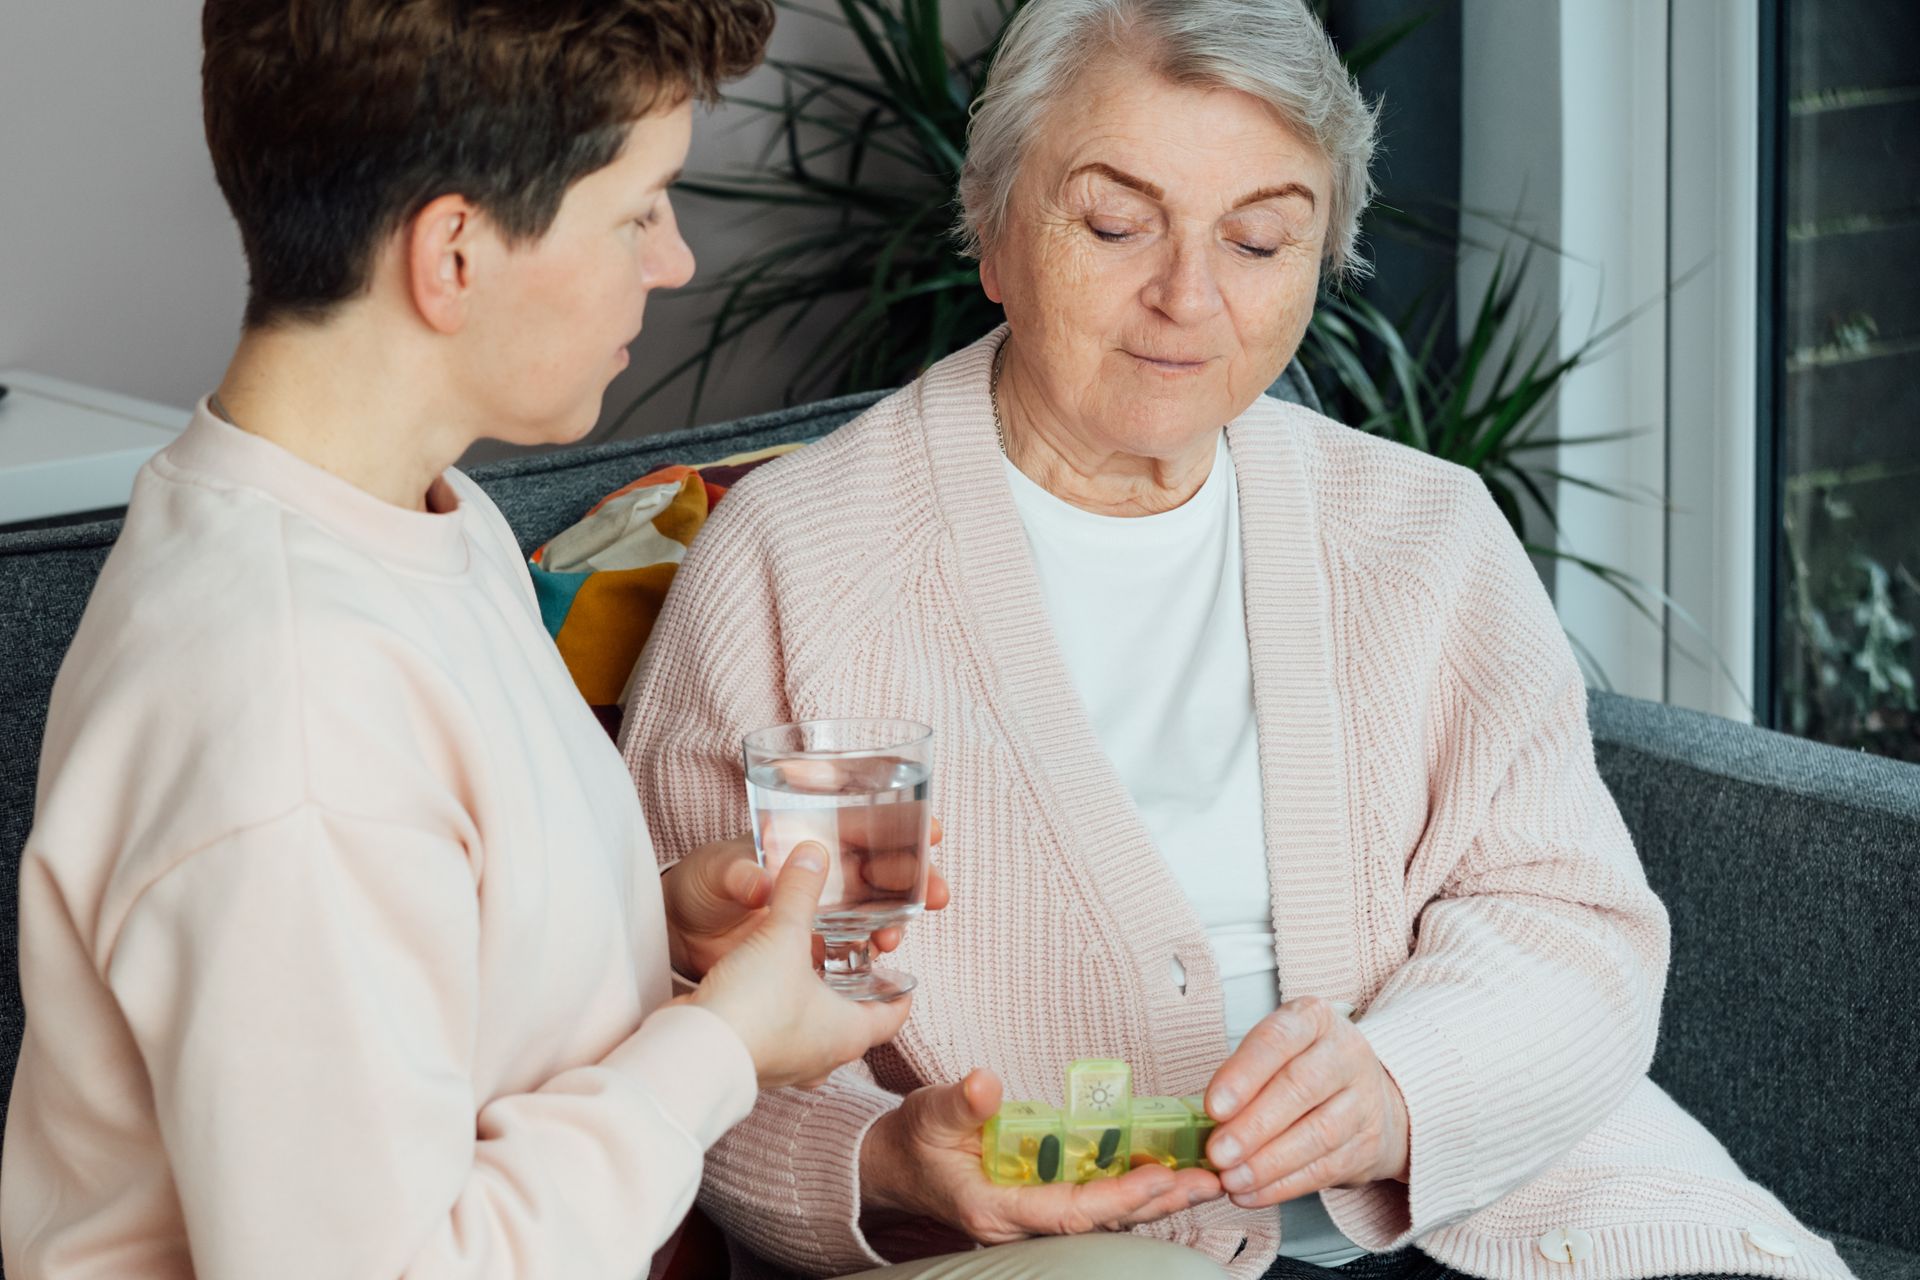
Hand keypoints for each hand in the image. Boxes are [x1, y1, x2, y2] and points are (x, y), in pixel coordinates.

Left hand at [663, 820, 947, 977]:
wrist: (677, 932)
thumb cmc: (698, 885)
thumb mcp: (716, 873)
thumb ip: (739, 876)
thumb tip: (759, 883)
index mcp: (806, 842)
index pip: (864, 828)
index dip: (902, 825)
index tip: (932, 829)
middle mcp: (822, 877)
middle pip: (883, 872)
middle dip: (917, 878)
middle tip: (939, 892)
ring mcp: (820, 915)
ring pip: (874, 912)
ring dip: (896, 921)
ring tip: (896, 937)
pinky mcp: (811, 950)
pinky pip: (852, 950)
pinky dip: (869, 954)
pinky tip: (878, 962)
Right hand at [688, 844, 912, 1088]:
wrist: (694, 1050)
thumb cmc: (753, 1005)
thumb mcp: (783, 935)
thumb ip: (799, 892)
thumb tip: (813, 853)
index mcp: (848, 1034)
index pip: (892, 1017)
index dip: (900, 994)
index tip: (902, 976)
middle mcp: (822, 1058)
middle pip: (853, 1025)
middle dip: (854, 994)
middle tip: (853, 964)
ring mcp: (787, 1066)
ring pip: (814, 1035)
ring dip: (814, 1007)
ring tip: (809, 972)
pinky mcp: (754, 1063)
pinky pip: (779, 1038)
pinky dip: (781, 1016)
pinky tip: (767, 991)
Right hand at [859, 1068, 1221, 1244]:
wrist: (896, 1164)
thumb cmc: (914, 1141)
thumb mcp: (929, 1112)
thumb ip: (960, 1102)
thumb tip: (986, 1084)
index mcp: (995, 1208)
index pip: (1069, 1212)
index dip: (1117, 1200)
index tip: (1159, 1181)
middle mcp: (1022, 1221)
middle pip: (1101, 1222)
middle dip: (1157, 1203)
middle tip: (1207, 1180)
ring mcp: (1034, 1214)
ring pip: (1105, 1215)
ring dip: (1155, 1198)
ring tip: (1203, 1177)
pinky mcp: (1043, 1200)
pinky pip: (1097, 1201)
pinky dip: (1134, 1188)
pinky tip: (1167, 1173)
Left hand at [1202, 997, 1409, 1208]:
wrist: (1370, 1098)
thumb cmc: (1305, 1069)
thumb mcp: (1276, 1053)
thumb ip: (1242, 1078)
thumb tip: (1202, 1120)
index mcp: (1313, 1019)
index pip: (1277, 1040)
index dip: (1244, 1074)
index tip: (1213, 1107)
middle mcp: (1346, 1053)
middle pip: (1299, 1088)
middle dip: (1253, 1126)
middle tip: (1218, 1152)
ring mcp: (1364, 1100)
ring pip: (1316, 1134)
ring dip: (1267, 1163)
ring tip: (1231, 1179)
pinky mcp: (1368, 1145)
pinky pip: (1324, 1169)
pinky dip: (1283, 1186)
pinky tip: (1252, 1193)